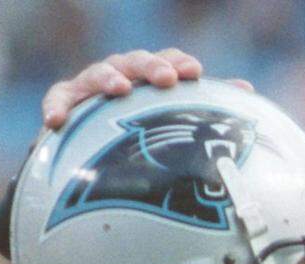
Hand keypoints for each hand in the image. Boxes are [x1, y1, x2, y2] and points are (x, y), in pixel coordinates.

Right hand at [40, 49, 255, 130]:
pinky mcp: (64, 102)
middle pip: (136, 62)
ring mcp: (91, 86)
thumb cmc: (139, 137)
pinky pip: (58, 101)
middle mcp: (122, 75)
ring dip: (108, 78)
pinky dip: (57, 107)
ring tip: (119, 89)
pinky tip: (56, 121)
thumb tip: (247, 94)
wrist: (93, 160)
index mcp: (149, 78)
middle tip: (166, 79)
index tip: (195, 72)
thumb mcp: (170, 123)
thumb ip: (202, 108)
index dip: (179, 63)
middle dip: (151, 66)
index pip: (167, 62)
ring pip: (98, 73)